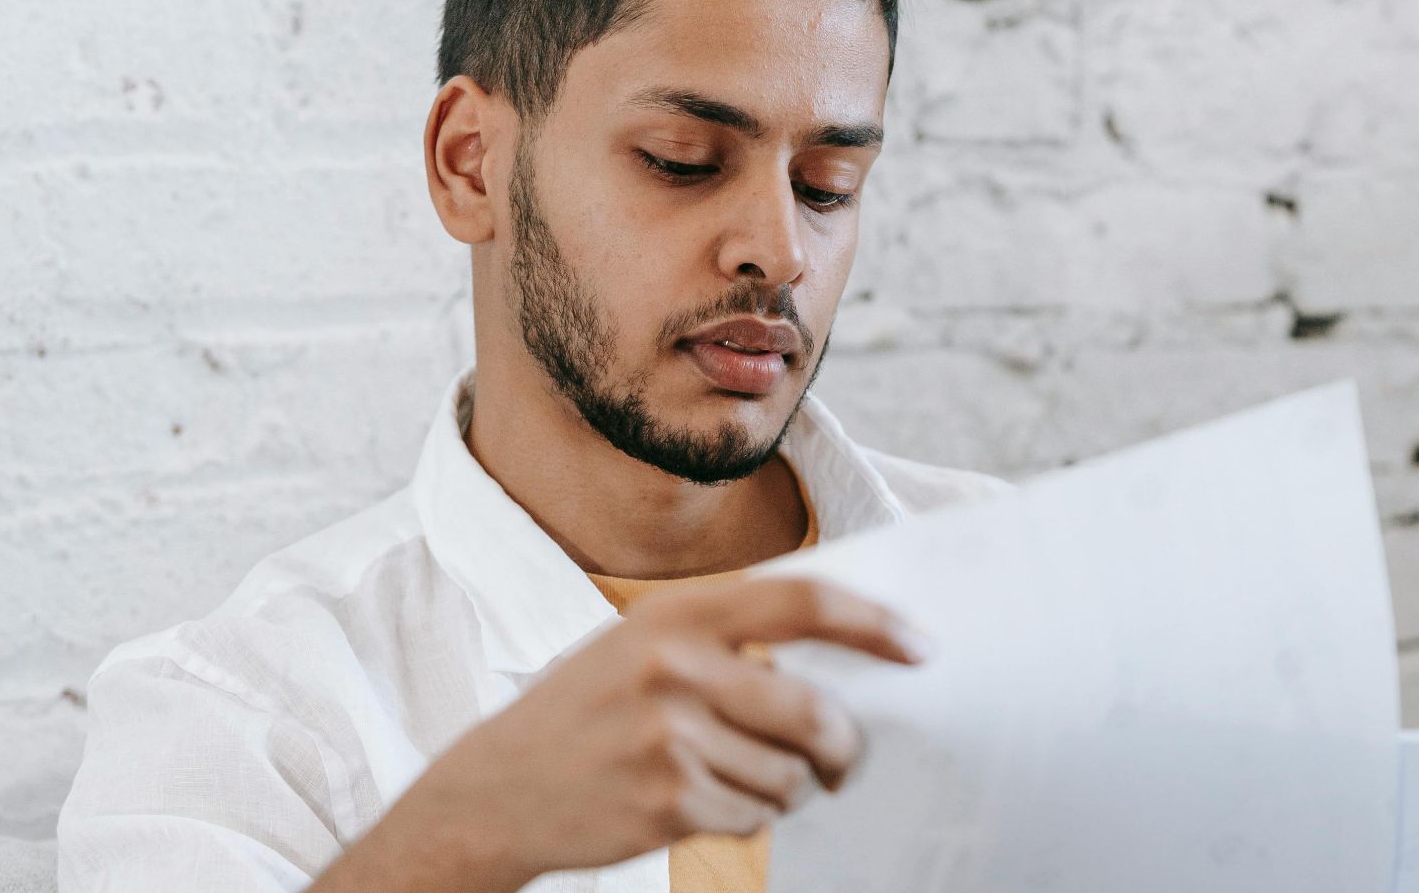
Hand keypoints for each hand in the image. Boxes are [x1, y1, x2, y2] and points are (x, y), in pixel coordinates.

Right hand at [310, 576, 926, 892]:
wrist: (496, 789)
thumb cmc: (591, 709)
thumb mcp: (645, 643)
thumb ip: (731, 638)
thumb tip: (848, 658)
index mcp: (678, 613)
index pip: (803, 600)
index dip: (874, 623)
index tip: (922, 646)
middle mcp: (675, 666)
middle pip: (815, 711)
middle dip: (845, 746)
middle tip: (844, 759)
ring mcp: (670, 736)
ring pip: (791, 774)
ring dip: (786, 787)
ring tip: (734, 776)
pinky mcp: (667, 801)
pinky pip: (755, 816)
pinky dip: (746, 817)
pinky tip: (697, 801)